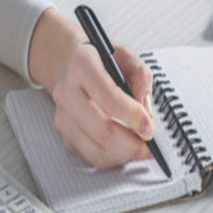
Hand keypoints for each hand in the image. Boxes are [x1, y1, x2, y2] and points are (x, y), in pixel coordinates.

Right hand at [27, 8, 154, 168]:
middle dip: (131, 144)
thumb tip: (147, 110)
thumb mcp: (125, 54)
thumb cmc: (99, 58)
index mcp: (82, 65)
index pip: (108, 97)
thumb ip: (141, 76)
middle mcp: (67, 92)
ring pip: (95, 150)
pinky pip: (90, 156)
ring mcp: (62, 116)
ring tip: (140, 148)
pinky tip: (123, 147)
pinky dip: (112, 157)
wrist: (66, 61)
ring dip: (123, 155)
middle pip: (101, 130)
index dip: (132, 116)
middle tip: (149, 144)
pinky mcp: (64, 134)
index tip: (149, 127)